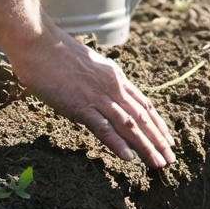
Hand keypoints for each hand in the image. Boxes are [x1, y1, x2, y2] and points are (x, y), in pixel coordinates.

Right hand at [7, 28, 175, 167]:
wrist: (39, 44)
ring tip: (158, 164)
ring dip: (145, 146)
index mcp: (116, 77)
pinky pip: (103, 127)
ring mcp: (98, 96)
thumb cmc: (57, 54)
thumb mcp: (87, 68)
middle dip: (158, 140)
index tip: (167, 140)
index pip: (144, 104)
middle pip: (142, 118)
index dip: (157, 124)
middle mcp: (113, 87)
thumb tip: (99, 103)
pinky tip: (129, 157)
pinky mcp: (81, 105)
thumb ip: (97, 85)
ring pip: (129, 125)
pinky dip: (118, 143)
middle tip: (170, 159)